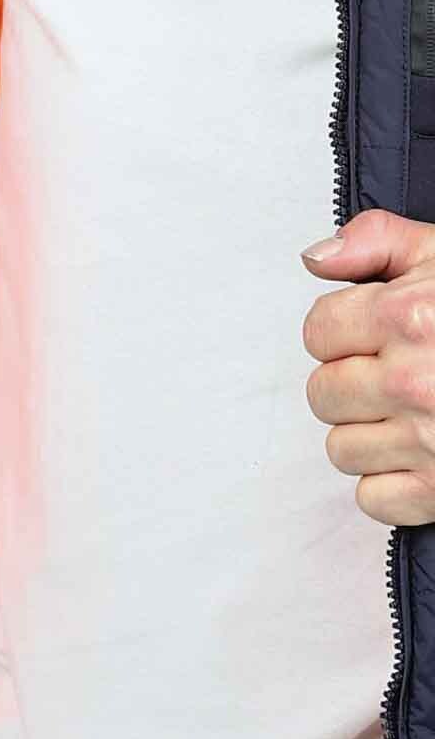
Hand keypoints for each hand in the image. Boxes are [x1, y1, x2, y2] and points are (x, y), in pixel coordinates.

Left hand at [302, 208, 434, 524]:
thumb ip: (376, 241)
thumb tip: (316, 259)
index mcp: (408, 317)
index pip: (317, 333)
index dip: (342, 332)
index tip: (371, 335)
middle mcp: (414, 381)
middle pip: (322, 394)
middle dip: (351, 382)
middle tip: (393, 375)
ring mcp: (429, 440)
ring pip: (341, 449)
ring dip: (368, 434)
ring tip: (410, 414)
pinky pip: (373, 498)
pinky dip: (392, 483)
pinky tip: (420, 455)